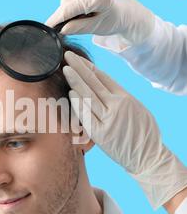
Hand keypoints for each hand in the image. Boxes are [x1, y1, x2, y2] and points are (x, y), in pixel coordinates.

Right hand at [45, 0, 154, 45]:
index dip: (57, 17)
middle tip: (69, 25)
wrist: (126, 10)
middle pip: (66, 1)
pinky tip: (82, 5)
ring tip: (81, 14)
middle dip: (63, 14)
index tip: (47, 26)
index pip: (71, 7)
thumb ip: (78, 28)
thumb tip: (61, 28)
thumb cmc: (113, 21)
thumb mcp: (96, 28)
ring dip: (68, 6)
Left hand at [63, 51, 186, 208]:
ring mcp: (109, 119)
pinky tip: (70, 93)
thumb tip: (104, 89)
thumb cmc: (142, 134)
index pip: (103, 77)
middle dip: (79, 68)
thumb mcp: (136, 109)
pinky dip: (78, 103)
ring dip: (76, 81)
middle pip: (94, 82)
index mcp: (126, 97)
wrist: (149, 158)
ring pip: (89, 96)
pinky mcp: (101, 133)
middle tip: (67, 56)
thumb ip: (120, 99)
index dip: (89, 67)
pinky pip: (87, 115)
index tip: (78, 60)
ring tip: (66, 69)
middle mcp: (117, 105)